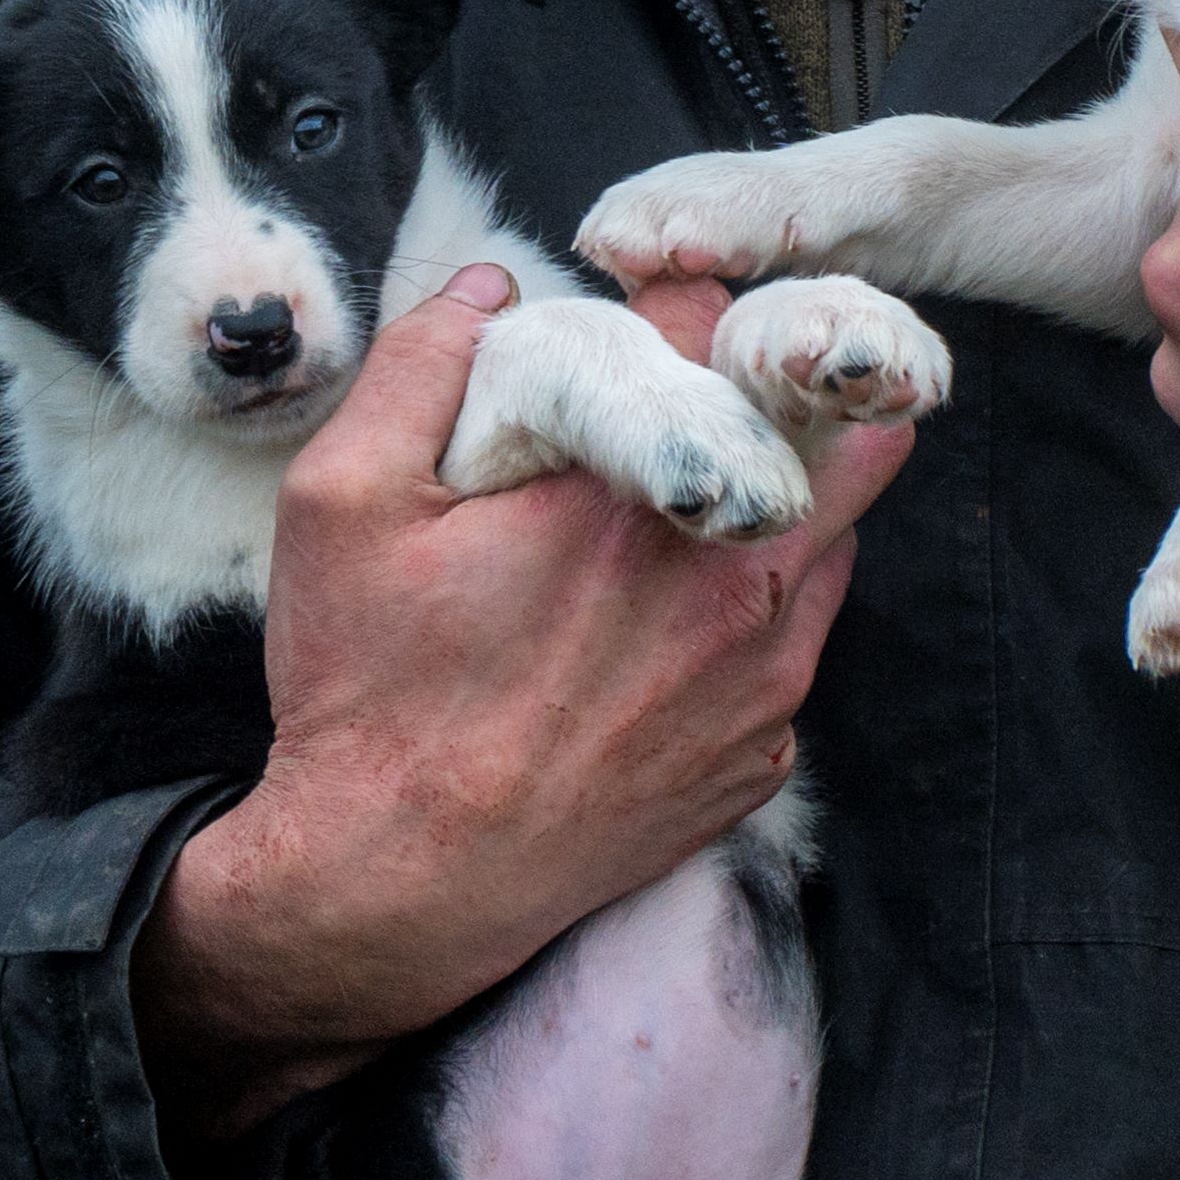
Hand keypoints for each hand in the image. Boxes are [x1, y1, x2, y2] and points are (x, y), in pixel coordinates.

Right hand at [136, 266, 913, 1112]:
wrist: (398, 889)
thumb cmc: (369, 696)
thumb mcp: (340, 505)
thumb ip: (419, 366)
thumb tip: (490, 290)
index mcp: (635, 498)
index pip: (717, 330)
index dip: (679, 310)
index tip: (644, 326)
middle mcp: (732, 583)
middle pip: (839, 428)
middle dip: (782, 395)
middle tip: (707, 402)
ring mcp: (764, 679)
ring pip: (832, 536)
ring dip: (776, 502)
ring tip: (679, 514)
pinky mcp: (764, 753)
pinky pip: (799, 644)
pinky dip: (758, 613)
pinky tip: (667, 628)